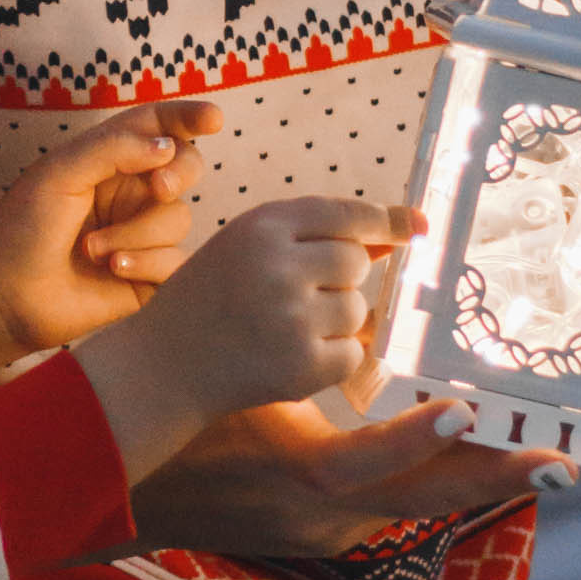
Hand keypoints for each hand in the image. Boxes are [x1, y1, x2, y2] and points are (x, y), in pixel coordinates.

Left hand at [0, 101, 220, 380]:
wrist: (3, 298)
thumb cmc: (21, 229)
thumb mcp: (59, 175)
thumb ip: (114, 150)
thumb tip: (168, 146)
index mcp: (108, 159)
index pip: (156, 127)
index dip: (187, 118)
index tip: (213, 119)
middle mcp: (129, 193)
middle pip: (185, 167)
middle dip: (179, 173)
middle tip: (157, 187)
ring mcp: (141, 234)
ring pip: (179, 217)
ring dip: (137, 231)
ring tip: (92, 249)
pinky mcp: (148, 276)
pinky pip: (176, 260)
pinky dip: (146, 261)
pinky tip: (113, 268)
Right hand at [76, 196, 408, 488]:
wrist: (163, 366)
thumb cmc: (211, 299)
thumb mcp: (251, 247)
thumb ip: (319, 234)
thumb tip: (406, 228)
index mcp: (263, 225)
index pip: (347, 214)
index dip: (387, 221)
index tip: (417, 228)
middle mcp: (278, 264)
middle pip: (356, 262)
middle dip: (340, 279)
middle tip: (296, 296)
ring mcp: (290, 316)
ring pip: (357, 309)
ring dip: (336, 321)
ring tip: (285, 328)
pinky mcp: (301, 365)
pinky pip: (352, 353)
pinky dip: (333, 358)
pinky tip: (292, 357)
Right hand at [126, 394, 543, 557]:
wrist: (136, 495)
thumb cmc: (186, 431)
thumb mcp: (246, 396)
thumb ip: (308, 376)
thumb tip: (374, 338)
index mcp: (298, 476)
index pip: (367, 465)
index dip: (417, 440)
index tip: (465, 412)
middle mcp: (328, 516)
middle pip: (426, 501)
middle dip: (496, 478)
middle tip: (562, 462)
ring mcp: (335, 531)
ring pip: (422, 504)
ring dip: (479, 478)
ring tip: (540, 452)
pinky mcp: (335, 532)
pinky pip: (402, 504)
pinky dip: (441, 480)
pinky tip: (480, 455)